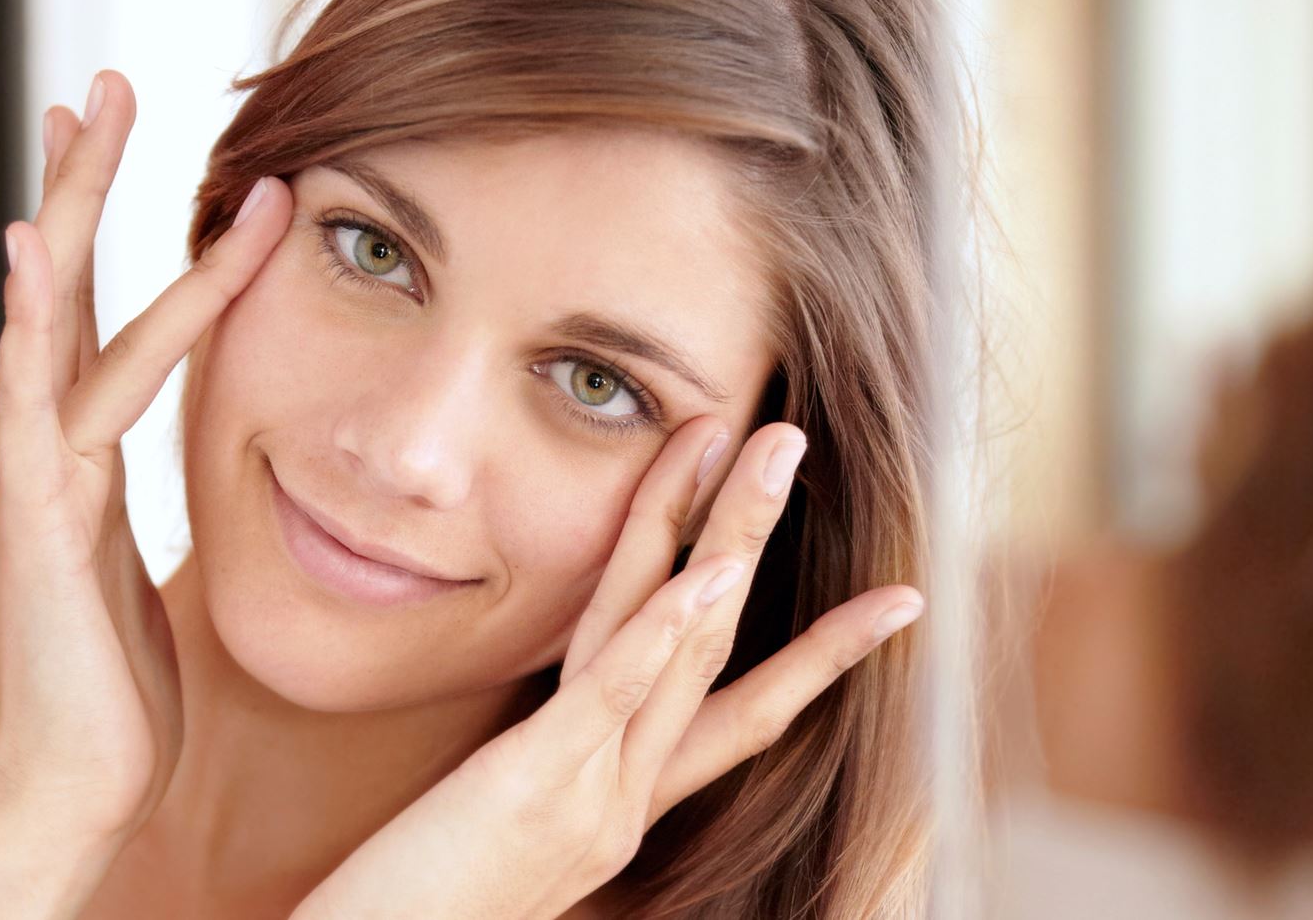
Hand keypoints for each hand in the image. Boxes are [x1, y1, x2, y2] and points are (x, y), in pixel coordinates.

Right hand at [0, 70, 294, 919]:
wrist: (79, 781)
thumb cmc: (114, 684)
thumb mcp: (136, 567)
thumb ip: (130, 507)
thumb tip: (143, 475)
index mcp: (80, 457)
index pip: (90, 316)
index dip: (99, 228)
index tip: (107, 144)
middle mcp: (50, 451)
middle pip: (60, 289)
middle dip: (80, 184)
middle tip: (103, 84)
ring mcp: (41, 480)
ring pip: (53, 324)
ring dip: (73, 218)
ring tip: (89, 118)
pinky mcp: (50, 524)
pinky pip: (48, 406)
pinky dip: (41, 327)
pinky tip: (28, 251)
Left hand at [291, 418, 924, 918]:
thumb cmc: (422, 909)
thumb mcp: (508, 837)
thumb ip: (556, 781)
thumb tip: (570, 728)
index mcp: (624, 803)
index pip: (741, 714)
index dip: (818, 655)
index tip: (890, 602)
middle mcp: (626, 798)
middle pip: (720, 646)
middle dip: (760, 535)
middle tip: (795, 440)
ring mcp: (592, 792)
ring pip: (685, 647)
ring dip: (729, 536)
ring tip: (768, 445)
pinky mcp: (537, 783)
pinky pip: (613, 693)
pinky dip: (665, 628)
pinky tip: (707, 571)